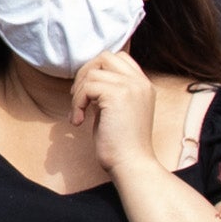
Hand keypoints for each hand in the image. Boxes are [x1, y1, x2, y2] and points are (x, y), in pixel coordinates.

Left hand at [70, 52, 160, 175]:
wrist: (131, 164)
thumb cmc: (120, 144)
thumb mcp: (117, 111)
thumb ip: (109, 92)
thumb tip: (86, 80)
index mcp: (142, 85)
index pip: (118, 58)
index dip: (96, 70)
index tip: (87, 93)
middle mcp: (140, 82)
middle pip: (105, 57)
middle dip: (85, 75)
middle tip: (78, 100)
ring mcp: (131, 87)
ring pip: (92, 73)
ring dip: (78, 93)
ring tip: (79, 114)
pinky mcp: (119, 95)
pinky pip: (87, 88)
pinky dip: (77, 104)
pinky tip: (79, 122)